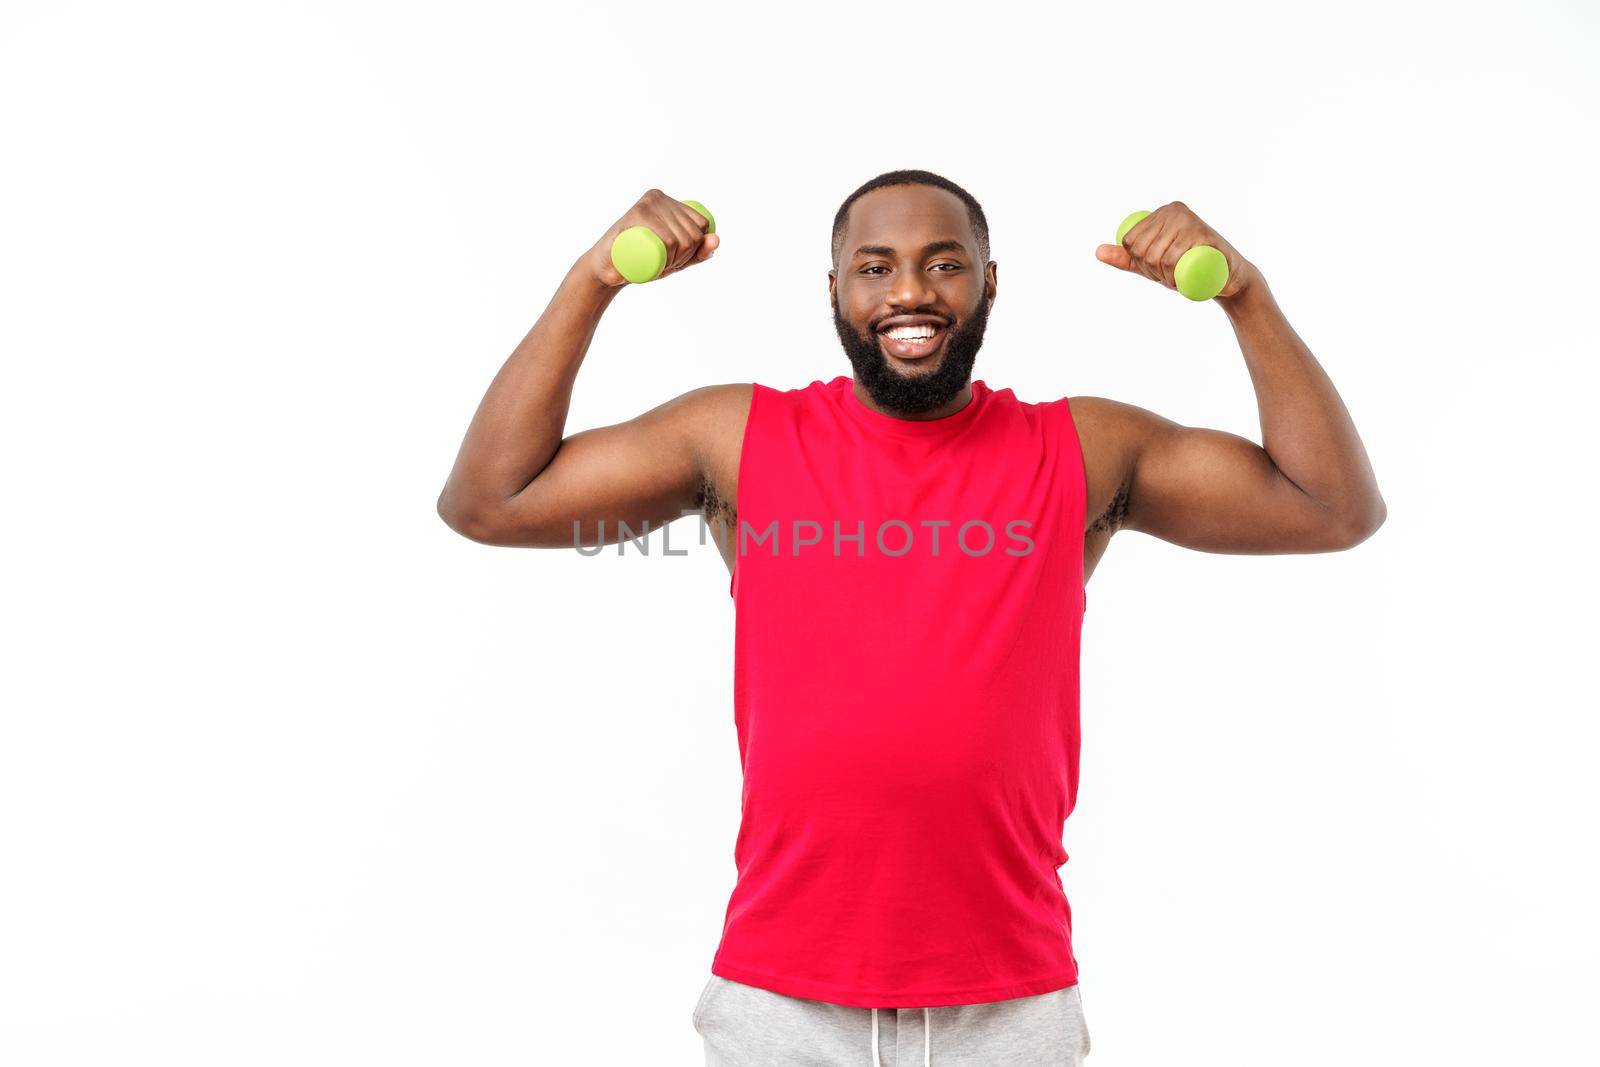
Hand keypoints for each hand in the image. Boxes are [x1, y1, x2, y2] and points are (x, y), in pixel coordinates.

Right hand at [581, 189, 719, 288]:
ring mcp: (647, 205)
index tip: (678, 260)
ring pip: (680, 238)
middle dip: (685, 257)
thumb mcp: (676, 258)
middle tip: (666, 266)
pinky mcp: (636, 216)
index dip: (696, 246)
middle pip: (691, 232)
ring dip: (677, 261)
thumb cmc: (642, 261)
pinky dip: (670, 255)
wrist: (608, 269)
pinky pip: (667, 238)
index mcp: (669, 201)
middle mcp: (659, 198)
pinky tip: (663, 264)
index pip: (700, 223)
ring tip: (661, 266)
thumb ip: (699, 252)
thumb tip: (717, 239)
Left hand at [1095, 201, 1256, 299]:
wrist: (1227, 277)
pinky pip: (1174, 258)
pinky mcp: (1205, 235)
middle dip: (1151, 272)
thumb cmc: (1187, 268)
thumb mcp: (1152, 263)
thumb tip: (1097, 252)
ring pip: (1157, 256)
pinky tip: (1179, 282)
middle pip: (1142, 250)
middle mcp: (1175, 211)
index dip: (1138, 263)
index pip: (1131, 241)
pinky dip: (1172, 275)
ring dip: (1163, 277)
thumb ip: (1125, 258)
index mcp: (1161, 213)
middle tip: (1168, 278)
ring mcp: (1191, 221)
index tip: (1155, 271)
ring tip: (1176, 280)